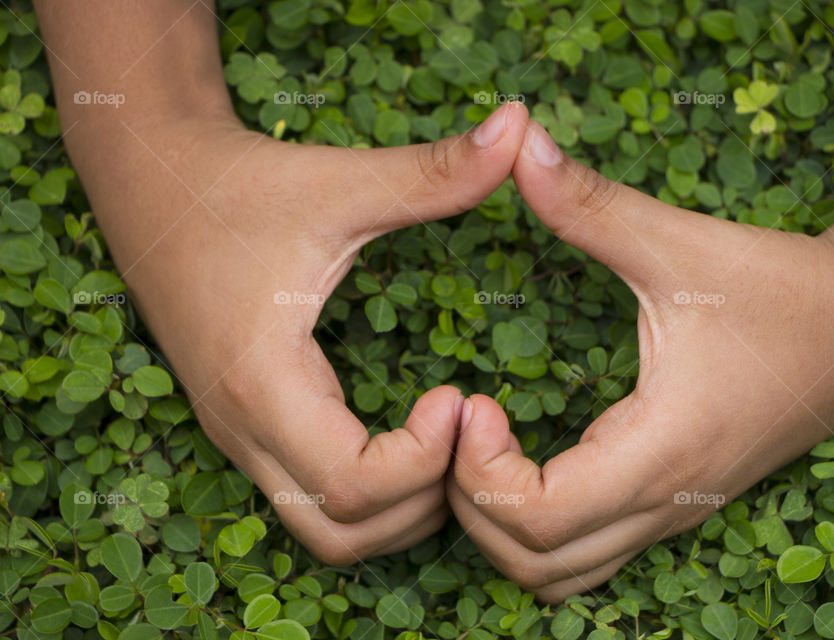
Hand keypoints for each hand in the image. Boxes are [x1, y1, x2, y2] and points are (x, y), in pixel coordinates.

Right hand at [77, 102, 528, 563]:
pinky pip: (311, 499)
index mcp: (264, 383)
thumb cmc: (238, 187)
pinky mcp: (246, 426)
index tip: (460, 395)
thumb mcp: (339, 182)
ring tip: (442, 437)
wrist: (149, 185)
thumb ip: (433, 170)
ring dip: (397, 509)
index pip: (352, 487)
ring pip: (325, 530)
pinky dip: (369, 495)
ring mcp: (239, 435)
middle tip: (463, 426)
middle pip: (342, 532)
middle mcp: (244, 428)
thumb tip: (519, 124)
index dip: (425, 460)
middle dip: (419, 500)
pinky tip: (406, 439)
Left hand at [447, 120, 833, 600]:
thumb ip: (591, 204)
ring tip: (485, 448)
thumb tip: (518, 148)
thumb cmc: (781, 289)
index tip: (471, 399)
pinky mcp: (675, 503)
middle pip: (533, 562)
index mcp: (660, 451)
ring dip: (501, 528)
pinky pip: (588, 553)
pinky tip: (527, 463)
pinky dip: (538, 529)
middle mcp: (663, 502)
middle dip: (472, 504)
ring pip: (559, 573)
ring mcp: (671, 513)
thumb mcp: (678, 244)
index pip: (537, 520)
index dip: (479, 472)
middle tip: (463, 422)